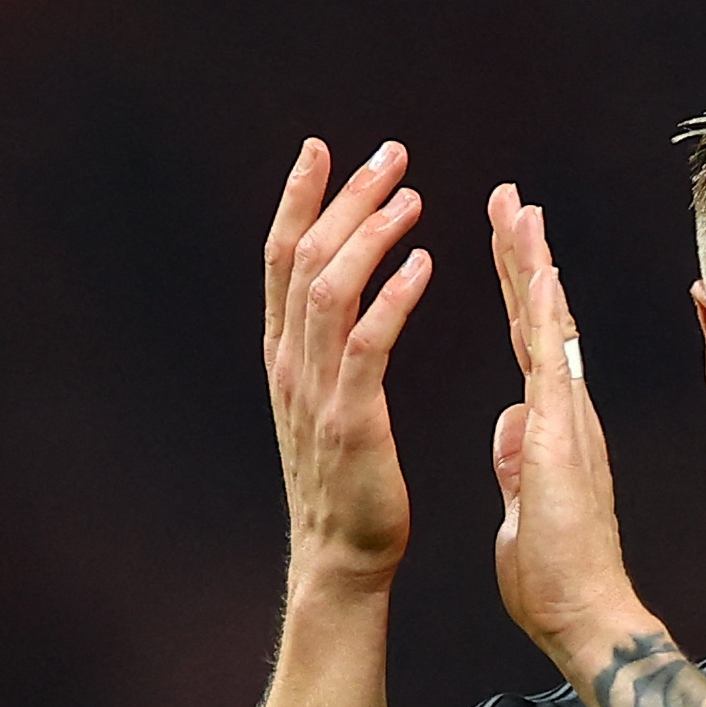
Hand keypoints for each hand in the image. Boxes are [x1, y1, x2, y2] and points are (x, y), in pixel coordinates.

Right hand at [263, 139, 432, 593]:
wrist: (342, 556)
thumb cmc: (348, 483)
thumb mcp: (324, 402)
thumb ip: (328, 349)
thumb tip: (338, 297)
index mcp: (285, 357)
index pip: (280, 259)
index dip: (299, 200)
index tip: (322, 150)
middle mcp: (291, 365)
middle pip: (304, 258)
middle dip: (345, 199)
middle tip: (390, 155)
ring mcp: (316, 393)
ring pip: (330, 290)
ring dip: (370, 235)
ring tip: (411, 197)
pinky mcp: (351, 422)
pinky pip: (368, 344)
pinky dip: (394, 298)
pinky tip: (425, 264)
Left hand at [485, 185, 657, 670]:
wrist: (586, 616)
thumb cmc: (556, 580)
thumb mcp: (520, 510)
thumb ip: (515, 466)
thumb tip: (509, 430)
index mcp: (551, 428)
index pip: (527, 345)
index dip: (514, 294)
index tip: (506, 247)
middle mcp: (566, 411)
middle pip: (539, 318)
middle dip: (522, 257)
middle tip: (508, 200)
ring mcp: (569, 417)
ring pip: (548, 323)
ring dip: (531, 263)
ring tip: (517, 208)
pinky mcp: (562, 432)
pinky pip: (551, 358)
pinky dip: (542, 309)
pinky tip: (536, 265)